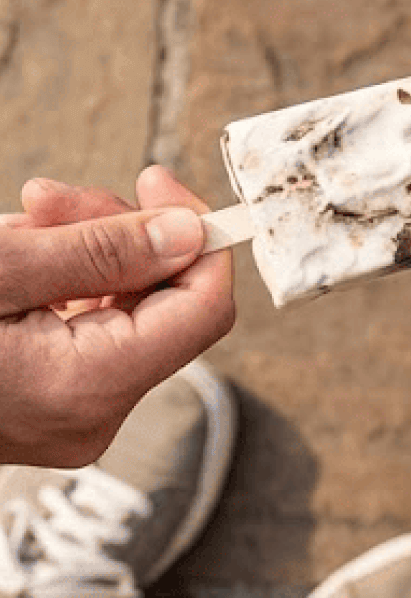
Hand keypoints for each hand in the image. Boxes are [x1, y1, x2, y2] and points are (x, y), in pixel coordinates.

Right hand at [0, 167, 235, 467]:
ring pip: (117, 310)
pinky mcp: (44, 406)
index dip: (197, 237)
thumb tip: (189, 232)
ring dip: (76, 254)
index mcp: (89, 388)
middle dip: (113, 236)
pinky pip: (80, 330)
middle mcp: (91, 416)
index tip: (157, 179)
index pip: (203, 309)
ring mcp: (68, 417)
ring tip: (10, 230)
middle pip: (158, 303)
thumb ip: (102, 249)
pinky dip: (55, 286)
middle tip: (44, 198)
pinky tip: (7, 259)